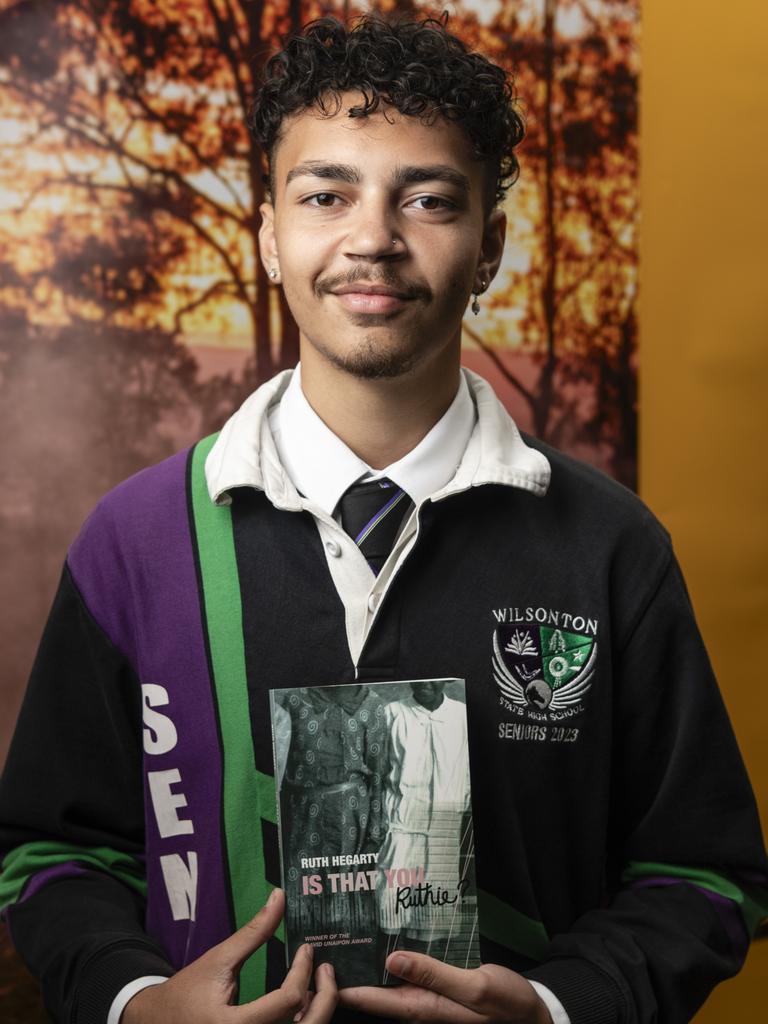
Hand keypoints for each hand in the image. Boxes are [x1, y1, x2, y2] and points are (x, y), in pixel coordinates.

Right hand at [123, 889, 336, 1023]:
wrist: (159, 1023)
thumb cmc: (188, 991)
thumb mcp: (219, 959)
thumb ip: (253, 933)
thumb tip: (279, 897)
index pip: (287, 1001)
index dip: (303, 971)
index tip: (306, 949)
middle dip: (326, 998)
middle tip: (327, 970)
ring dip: (317, 1013)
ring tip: (320, 986)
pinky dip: (301, 1023)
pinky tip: (302, 1006)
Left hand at [340, 951, 551, 1022]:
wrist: (531, 1015)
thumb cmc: (506, 1003)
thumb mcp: (474, 986)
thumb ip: (433, 973)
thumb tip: (391, 960)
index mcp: (422, 1008)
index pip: (371, 999)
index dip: (343, 986)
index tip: (317, 966)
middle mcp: (418, 1006)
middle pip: (372, 992)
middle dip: (348, 973)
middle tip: (322, 942)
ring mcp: (426, 999)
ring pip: (386, 982)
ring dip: (366, 965)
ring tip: (344, 937)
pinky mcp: (436, 990)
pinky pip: (404, 976)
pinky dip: (389, 960)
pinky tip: (382, 941)